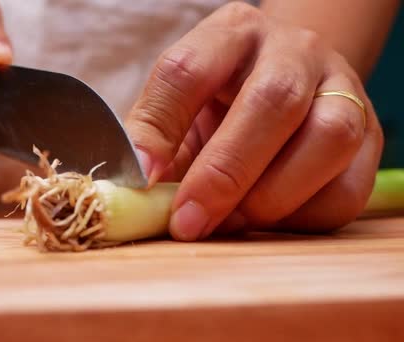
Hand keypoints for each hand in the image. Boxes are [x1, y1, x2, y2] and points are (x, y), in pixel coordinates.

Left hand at [125, 2, 383, 240]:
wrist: (287, 87)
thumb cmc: (222, 103)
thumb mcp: (181, 109)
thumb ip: (158, 141)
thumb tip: (138, 189)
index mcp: (230, 34)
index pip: (189, 69)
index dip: (161, 128)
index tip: (144, 179)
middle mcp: (293, 50)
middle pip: (272, 100)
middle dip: (226, 172)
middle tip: (190, 221)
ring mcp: (341, 88)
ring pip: (329, 137)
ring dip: (272, 196)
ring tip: (232, 221)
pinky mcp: (370, 134)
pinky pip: (349, 186)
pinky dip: (303, 216)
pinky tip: (270, 219)